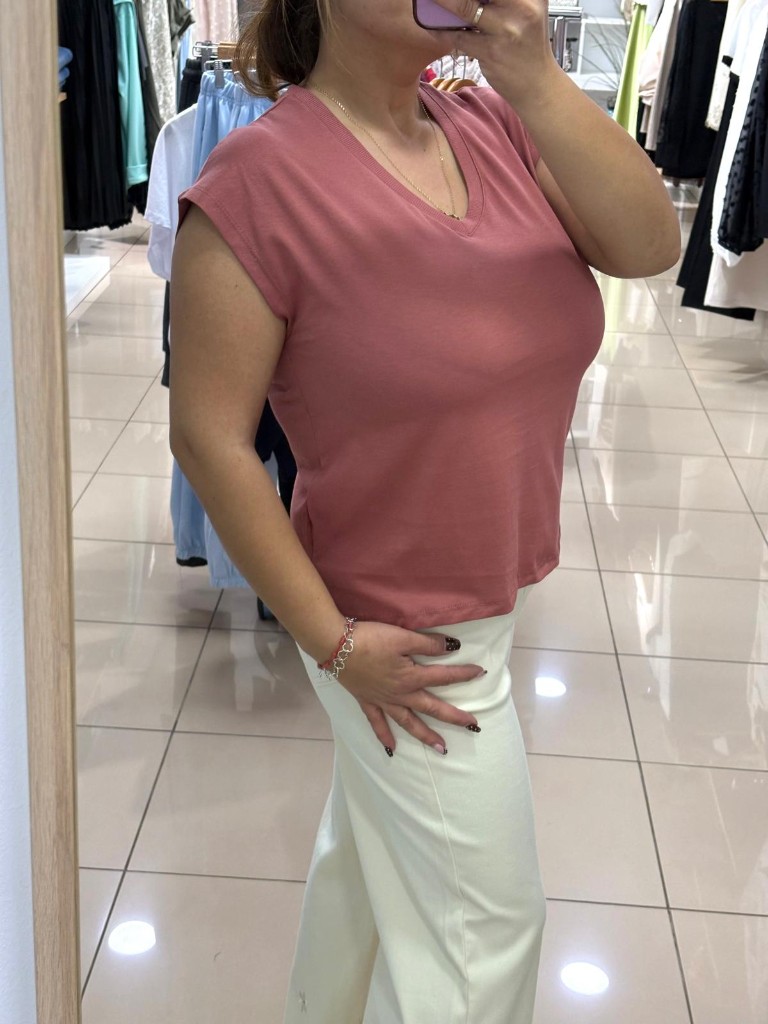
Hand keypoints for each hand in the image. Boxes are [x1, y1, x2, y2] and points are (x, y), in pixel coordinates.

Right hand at [334, 621, 484, 754]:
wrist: (336, 646)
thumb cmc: (370, 639)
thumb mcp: (402, 637)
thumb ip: (427, 644)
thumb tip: (451, 647)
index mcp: (411, 677)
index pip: (444, 676)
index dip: (463, 674)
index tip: (481, 672)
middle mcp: (400, 694)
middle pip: (432, 707)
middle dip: (454, 717)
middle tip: (473, 726)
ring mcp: (383, 701)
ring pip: (409, 722)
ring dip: (426, 736)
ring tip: (441, 749)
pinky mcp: (367, 701)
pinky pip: (377, 723)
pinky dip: (384, 737)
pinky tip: (391, 750)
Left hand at [427, 0, 557, 104]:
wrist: (536, 84)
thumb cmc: (526, 44)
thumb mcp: (525, 10)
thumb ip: (502, 0)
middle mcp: (522, 6)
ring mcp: (506, 29)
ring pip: (465, 7)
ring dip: (443, 3)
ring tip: (427, 2)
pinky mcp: (491, 51)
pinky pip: (459, 36)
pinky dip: (443, 31)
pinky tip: (433, 27)